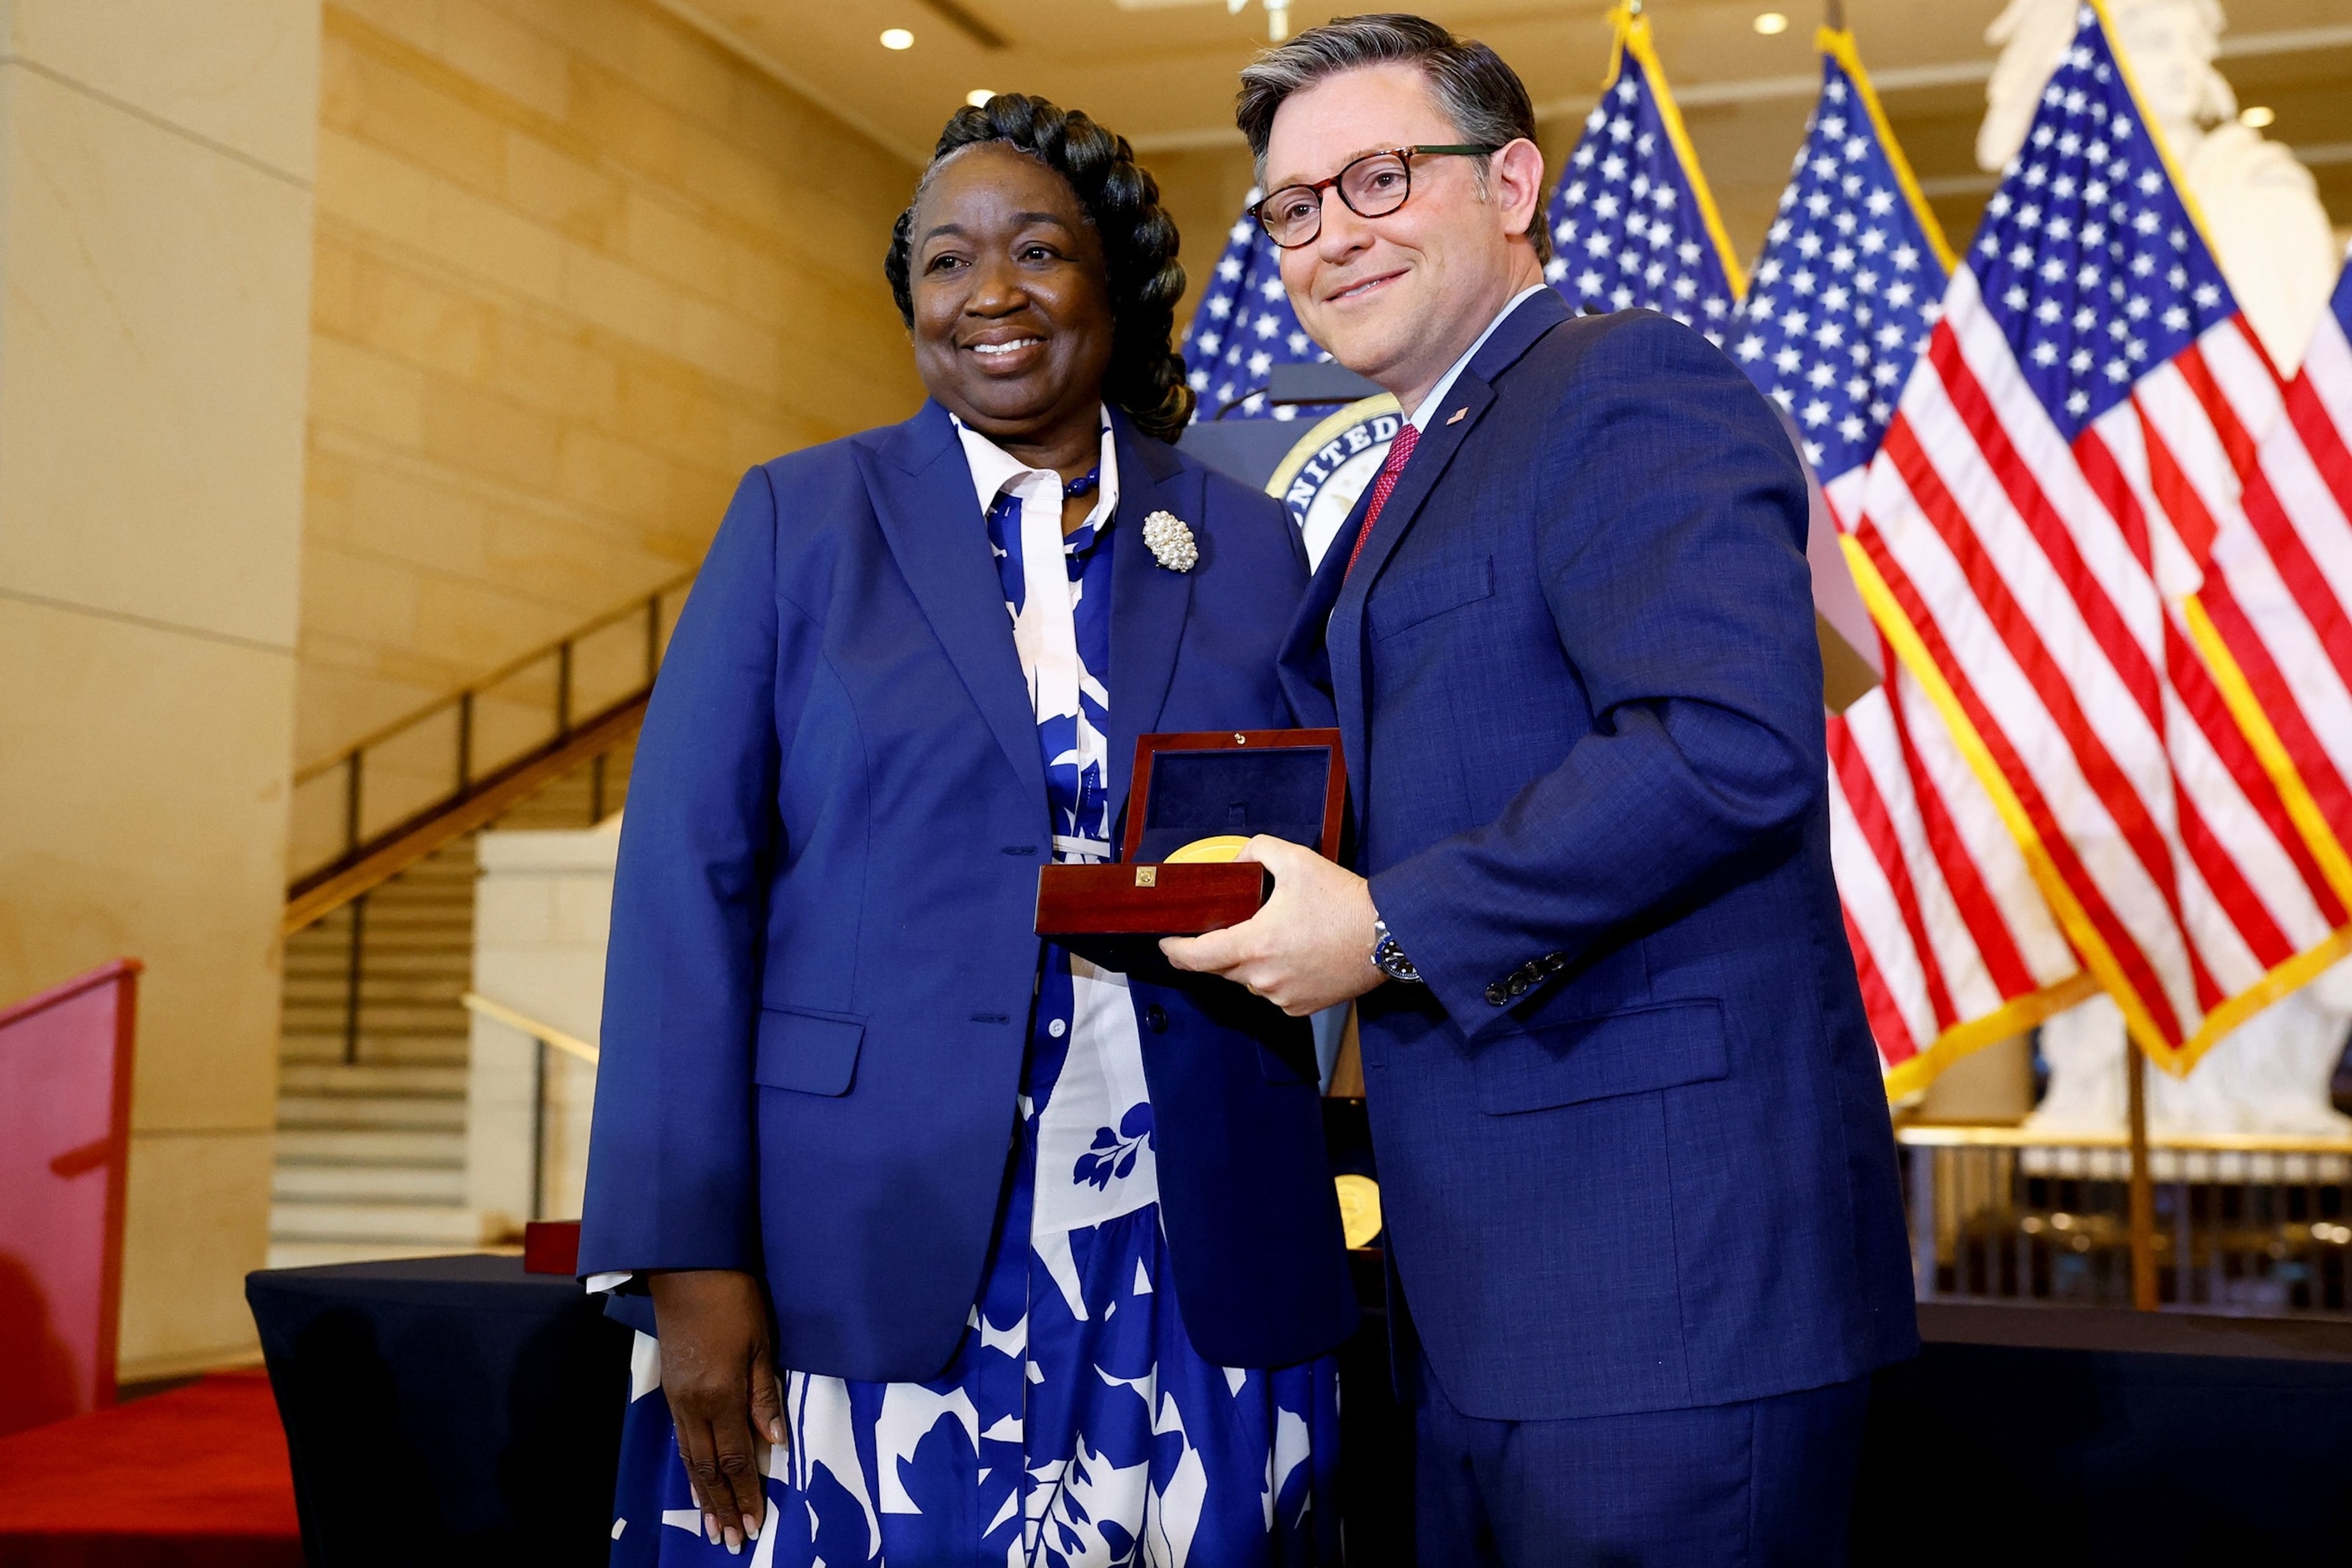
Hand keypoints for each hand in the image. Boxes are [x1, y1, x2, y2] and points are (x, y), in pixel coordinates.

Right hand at [648, 1269, 785, 1554]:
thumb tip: (775, 1443)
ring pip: (690, 1458)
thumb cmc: (734, 1299)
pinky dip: (689, 1467)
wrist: (687, 1268)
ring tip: (712, 1526)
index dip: (746, 1494)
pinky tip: (695, 1481)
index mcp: (721, 1395)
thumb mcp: (762, 1343)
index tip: (755, 1525)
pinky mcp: (670, 1388)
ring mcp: (678, 1398)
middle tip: (732, 1541)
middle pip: (709, 1468)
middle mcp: (694, 1405)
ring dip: (702, 1495)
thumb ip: (765, 1395)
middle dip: (722, 1506)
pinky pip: (680, 1440)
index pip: (737, 1458)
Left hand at [1159, 835, 1384, 1013]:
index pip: (1196, 957)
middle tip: (1225, 927)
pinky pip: (1273, 993)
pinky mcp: (1301, 1008)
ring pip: (1248, 981)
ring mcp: (1282, 997)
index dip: (1174, 951)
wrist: (1387, 935)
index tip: (1166, 942)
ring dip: (1248, 962)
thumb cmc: (1343, 900)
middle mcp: (1263, 978)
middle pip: (1220, 968)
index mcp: (1254, 944)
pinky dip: (1273, 976)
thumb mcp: (1296, 859)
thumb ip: (1257, 850)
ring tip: (1271, 936)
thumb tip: (1237, 861)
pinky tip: (1292, 955)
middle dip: (1216, 949)